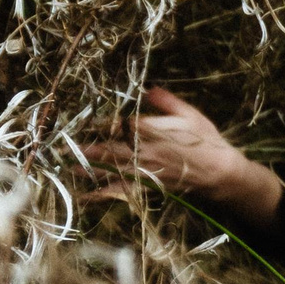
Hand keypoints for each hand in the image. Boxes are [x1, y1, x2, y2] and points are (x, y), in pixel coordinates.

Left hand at [81, 87, 283, 227]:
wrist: (218, 172)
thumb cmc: (205, 140)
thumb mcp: (190, 114)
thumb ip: (166, 101)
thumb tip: (147, 89)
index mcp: (155, 131)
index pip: (123, 125)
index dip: (104, 123)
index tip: (87, 120)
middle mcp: (146, 152)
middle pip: (112, 148)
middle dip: (88, 146)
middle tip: (66, 145)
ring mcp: (146, 170)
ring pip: (113, 169)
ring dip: (91, 168)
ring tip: (70, 166)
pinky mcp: (148, 185)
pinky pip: (123, 190)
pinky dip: (104, 193)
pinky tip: (88, 194)